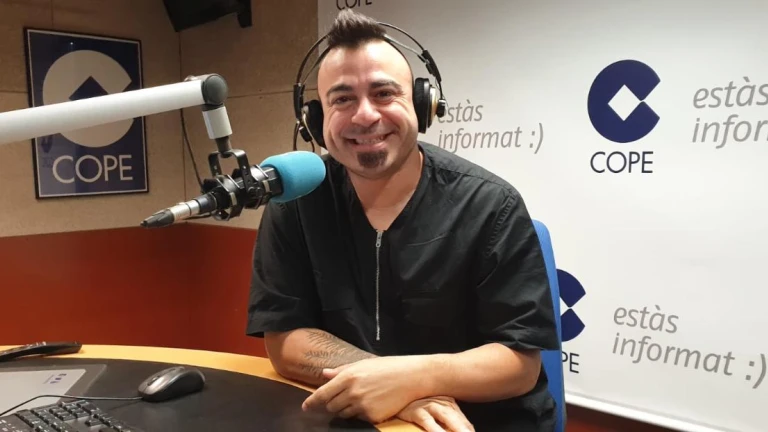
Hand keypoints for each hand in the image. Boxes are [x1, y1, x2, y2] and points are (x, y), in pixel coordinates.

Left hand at [302, 356, 431, 422]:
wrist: (412, 377)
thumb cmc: (388, 367)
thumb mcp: (363, 364)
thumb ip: (341, 371)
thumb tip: (324, 374)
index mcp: (348, 377)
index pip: (322, 394)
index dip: (312, 402)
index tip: (305, 407)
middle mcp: (352, 392)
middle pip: (332, 406)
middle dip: (334, 404)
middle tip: (346, 397)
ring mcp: (362, 406)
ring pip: (344, 414)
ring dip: (347, 409)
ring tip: (362, 397)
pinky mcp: (372, 417)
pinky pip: (359, 419)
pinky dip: (361, 414)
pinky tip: (373, 403)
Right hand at [397, 396, 473, 431]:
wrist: (398, 394)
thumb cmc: (417, 404)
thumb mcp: (436, 410)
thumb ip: (451, 419)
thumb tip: (468, 429)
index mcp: (448, 402)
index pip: (464, 421)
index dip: (469, 430)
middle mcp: (441, 402)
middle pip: (457, 418)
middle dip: (464, 429)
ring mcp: (428, 405)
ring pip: (446, 417)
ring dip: (456, 428)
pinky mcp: (416, 410)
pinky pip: (427, 421)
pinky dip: (435, 429)